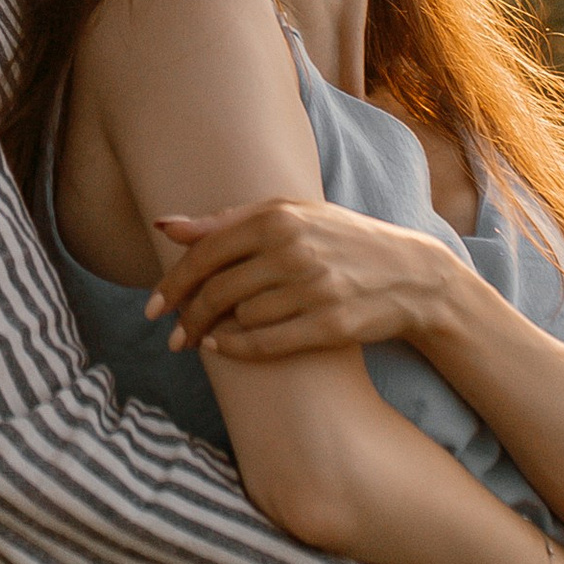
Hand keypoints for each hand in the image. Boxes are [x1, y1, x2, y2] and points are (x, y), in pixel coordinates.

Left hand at [146, 199, 458, 360]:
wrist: (411, 275)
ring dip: (214, 331)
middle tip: (172, 336)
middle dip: (185, 316)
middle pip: (217, 289)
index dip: (173, 283)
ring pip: (239, 316)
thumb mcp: (290, 214)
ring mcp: (313, 288)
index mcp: (278, 216)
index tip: (152, 307)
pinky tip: (222, 348)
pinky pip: (265, 342)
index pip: (206, 252)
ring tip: (204, 339)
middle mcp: (294, 249)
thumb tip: (166, 227)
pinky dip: (236, 348)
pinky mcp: (330, 324)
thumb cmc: (342, 240)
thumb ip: (227, 220)